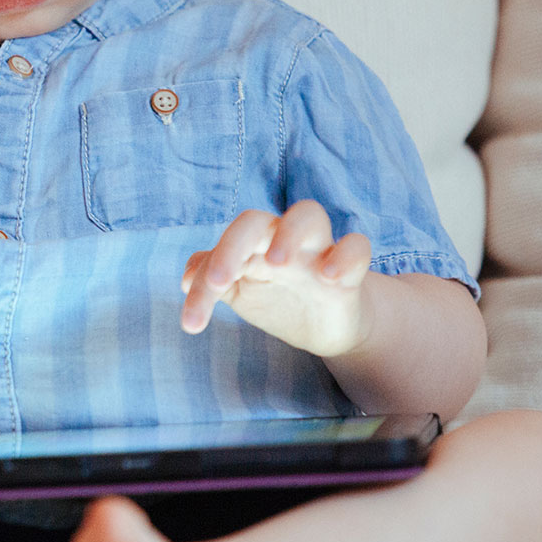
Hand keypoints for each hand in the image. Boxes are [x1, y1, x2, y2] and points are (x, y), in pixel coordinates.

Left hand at [180, 200, 371, 356]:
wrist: (323, 327)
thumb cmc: (275, 299)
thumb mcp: (240, 293)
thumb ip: (211, 281)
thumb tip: (184, 278)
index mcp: (251, 245)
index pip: (222, 245)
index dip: (203, 277)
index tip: (192, 321)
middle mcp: (281, 240)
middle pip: (257, 220)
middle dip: (233, 244)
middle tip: (219, 281)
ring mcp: (317, 250)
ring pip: (309, 214)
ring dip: (290, 233)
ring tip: (278, 262)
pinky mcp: (351, 270)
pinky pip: (357, 247)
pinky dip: (345, 256)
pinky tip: (330, 278)